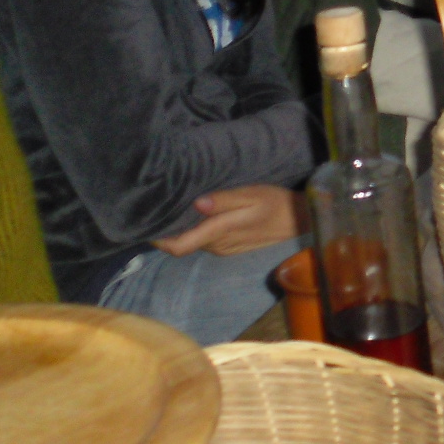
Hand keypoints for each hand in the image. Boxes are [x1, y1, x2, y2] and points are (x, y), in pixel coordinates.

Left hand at [154, 186, 304, 256]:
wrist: (299, 221)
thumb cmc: (276, 203)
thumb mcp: (253, 195)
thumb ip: (225, 200)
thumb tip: (197, 203)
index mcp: (220, 232)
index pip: (179, 245)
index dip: (158, 240)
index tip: (144, 225)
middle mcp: (217, 245)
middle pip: (182, 243)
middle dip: (168, 230)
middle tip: (155, 207)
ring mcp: (223, 249)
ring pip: (193, 241)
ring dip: (183, 228)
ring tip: (174, 206)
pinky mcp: (229, 247)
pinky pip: (205, 240)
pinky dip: (197, 229)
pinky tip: (198, 213)